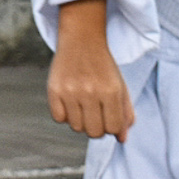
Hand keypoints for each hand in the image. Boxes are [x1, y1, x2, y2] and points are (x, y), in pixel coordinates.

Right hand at [47, 0, 134, 139]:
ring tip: (82, 104)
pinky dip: (64, 115)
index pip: (113, 129)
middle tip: (95, 113)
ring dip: (80, 120)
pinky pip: (58, 118)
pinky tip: (69, 102)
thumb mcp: (120, 86)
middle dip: (96, 127)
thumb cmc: (103, 66)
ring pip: (76, 127)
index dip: (112, 127)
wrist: (81, 39)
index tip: (109, 116)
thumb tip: (121, 139)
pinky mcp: (53, 89)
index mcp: (111, 90)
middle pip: (94, 132)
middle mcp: (90, 91)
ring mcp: (70, 91)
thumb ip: (125, 113)